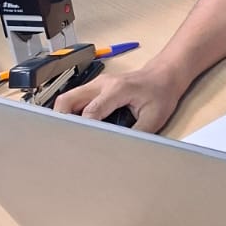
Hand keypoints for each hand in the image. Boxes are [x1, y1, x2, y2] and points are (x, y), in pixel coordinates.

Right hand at [51, 64, 180, 132]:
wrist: (164, 75)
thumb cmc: (161, 93)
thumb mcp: (154, 118)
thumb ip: (136, 134)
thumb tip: (120, 150)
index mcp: (117, 89)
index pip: (90, 111)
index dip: (83, 129)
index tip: (79, 143)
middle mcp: (103, 84)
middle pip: (68, 100)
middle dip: (62, 120)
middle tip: (65, 139)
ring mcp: (97, 84)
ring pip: (68, 98)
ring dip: (65, 116)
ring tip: (70, 134)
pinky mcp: (96, 87)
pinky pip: (76, 98)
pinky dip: (72, 112)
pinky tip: (78, 126)